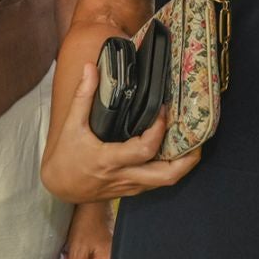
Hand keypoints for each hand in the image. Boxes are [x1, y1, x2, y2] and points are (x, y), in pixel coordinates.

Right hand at [40, 60, 199, 203]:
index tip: (164, 110)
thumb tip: (90, 68)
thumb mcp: (72, 125)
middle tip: (199, 137)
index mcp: (109, 160)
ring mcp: (130, 186)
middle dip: (188, 159)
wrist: (59, 187)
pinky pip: (157, 182)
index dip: (159, 130)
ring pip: (166, 182)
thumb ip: (83, 96)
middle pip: (166, 176)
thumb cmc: (66, 156)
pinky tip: (176, 152)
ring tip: (194, 143)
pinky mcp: (131, 190)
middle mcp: (123, 176)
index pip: (143, 149)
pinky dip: (170, 168)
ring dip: (184, 164)